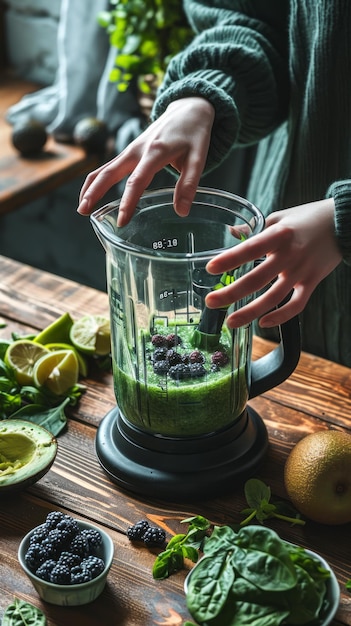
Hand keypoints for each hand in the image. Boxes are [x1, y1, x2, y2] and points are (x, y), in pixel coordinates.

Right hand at [77, 97, 214, 225]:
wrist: (188, 109)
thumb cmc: (194, 134)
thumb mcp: (198, 158)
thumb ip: (189, 185)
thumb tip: (181, 211)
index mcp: (155, 152)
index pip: (137, 181)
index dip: (128, 202)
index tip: (122, 220)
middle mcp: (137, 150)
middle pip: (109, 172)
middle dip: (94, 192)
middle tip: (83, 212)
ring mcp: (131, 150)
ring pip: (104, 169)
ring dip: (91, 187)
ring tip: (82, 209)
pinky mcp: (129, 152)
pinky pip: (108, 167)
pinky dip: (97, 180)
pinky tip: (91, 194)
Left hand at [205, 198, 341, 327]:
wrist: (343, 223)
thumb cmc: (307, 218)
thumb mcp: (279, 217)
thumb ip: (255, 229)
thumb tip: (232, 233)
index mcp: (279, 234)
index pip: (251, 248)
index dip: (230, 259)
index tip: (210, 268)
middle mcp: (290, 254)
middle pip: (257, 278)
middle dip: (232, 293)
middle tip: (211, 302)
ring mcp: (302, 271)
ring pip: (274, 297)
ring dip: (251, 312)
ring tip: (231, 321)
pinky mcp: (312, 282)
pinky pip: (297, 305)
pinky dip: (281, 316)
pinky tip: (263, 323)